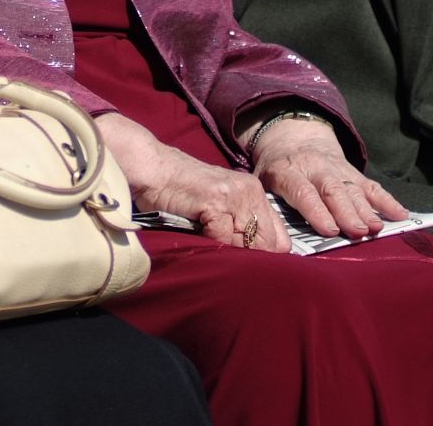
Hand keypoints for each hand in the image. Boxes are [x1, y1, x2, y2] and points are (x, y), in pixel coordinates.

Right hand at [97, 113, 286, 251]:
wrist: (152, 168)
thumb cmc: (180, 189)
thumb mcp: (219, 201)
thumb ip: (240, 222)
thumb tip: (261, 256)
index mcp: (254, 192)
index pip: (280, 238)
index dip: (267, 255)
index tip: (253, 265)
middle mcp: (250, 191)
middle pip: (269, 244)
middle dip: (251, 257)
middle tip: (226, 253)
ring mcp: (233, 196)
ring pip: (249, 244)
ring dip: (230, 251)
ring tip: (208, 238)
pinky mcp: (215, 202)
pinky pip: (224, 240)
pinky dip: (212, 244)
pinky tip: (197, 230)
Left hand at [246, 117, 406, 240]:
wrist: (293, 138)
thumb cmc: (277, 171)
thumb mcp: (261, 181)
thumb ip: (267, 204)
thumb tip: (273, 235)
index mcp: (287, 171)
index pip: (303, 191)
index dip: (316, 211)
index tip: (329, 230)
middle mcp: (315, 168)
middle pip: (333, 190)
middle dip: (346, 212)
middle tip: (358, 232)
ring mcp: (337, 169)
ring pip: (354, 188)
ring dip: (366, 210)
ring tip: (376, 228)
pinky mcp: (354, 172)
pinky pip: (372, 186)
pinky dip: (387, 201)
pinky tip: (400, 215)